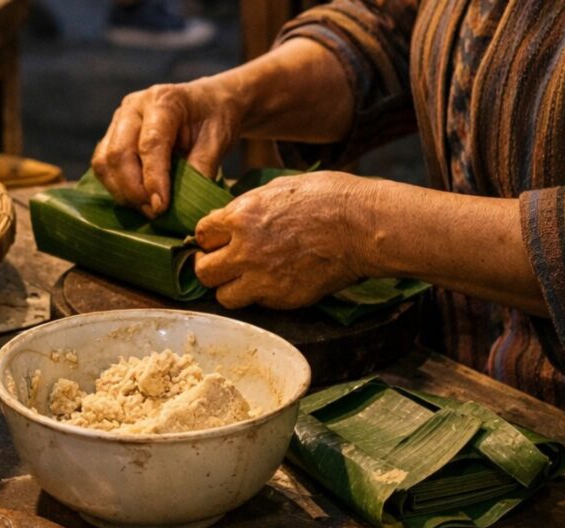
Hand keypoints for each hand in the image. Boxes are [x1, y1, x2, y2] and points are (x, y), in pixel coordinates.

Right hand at [91, 79, 245, 217]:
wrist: (207, 102)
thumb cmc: (214, 119)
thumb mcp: (218, 141)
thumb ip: (201, 169)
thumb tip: (185, 205)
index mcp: (163, 101)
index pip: (150, 144)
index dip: (153, 179)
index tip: (161, 207)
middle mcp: (134, 107)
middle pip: (118, 153)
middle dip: (133, 190)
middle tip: (154, 213)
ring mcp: (118, 120)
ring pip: (104, 162)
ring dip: (121, 192)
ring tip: (147, 209)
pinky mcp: (111, 135)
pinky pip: (102, 166)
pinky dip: (116, 187)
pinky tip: (137, 199)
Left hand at [194, 171, 370, 308]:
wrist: (363, 225)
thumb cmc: (329, 198)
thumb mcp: (280, 187)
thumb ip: (249, 206)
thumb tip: (232, 215)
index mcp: (241, 217)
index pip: (201, 234)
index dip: (208, 238)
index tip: (216, 241)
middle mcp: (245, 250)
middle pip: (203, 271)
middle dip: (210, 266)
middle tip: (222, 264)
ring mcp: (263, 278)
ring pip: (224, 296)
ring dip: (231, 288)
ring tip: (244, 279)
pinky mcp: (283, 298)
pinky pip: (257, 303)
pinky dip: (261, 296)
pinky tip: (274, 282)